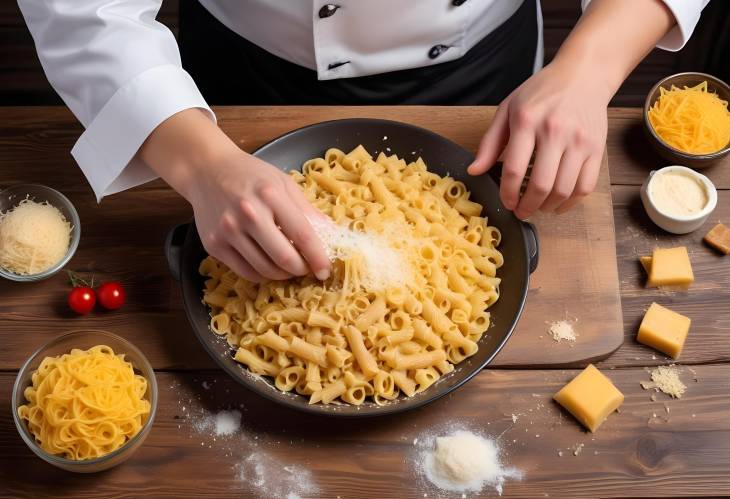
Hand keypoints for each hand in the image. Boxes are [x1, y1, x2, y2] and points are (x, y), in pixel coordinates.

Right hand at [141, 109, 330, 281]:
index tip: (326, 270)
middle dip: (302, 270)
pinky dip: (262, 275)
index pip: (303, 235)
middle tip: (307, 269)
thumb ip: (306, 210)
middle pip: (284, 258)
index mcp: (271, 195)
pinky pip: (245, 272)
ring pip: (265, 270)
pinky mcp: (214, 245)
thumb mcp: (282, 183)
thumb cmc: (250, 175)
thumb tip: (331, 234)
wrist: (205, 170)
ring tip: (288, 267)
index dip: (318, 257)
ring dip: (283, 275)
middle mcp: (248, 213)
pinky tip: (268, 265)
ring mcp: (228, 231)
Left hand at [467, 60, 608, 218]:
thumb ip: (490, 142)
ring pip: (564, 190)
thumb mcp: (507, 110)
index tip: (506, 203)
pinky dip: (571, 202)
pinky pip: (585, 186)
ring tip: (538, 208)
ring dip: (548, 207)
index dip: (508, 194)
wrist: (583, 75)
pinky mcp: (597, 148)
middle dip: (527, 206)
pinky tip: (558, 204)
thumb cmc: (541, 92)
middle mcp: (555, 131)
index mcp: (527, 121)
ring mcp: (579, 141)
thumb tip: (474, 170)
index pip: (514, 169)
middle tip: (521, 212)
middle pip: (540, 184)